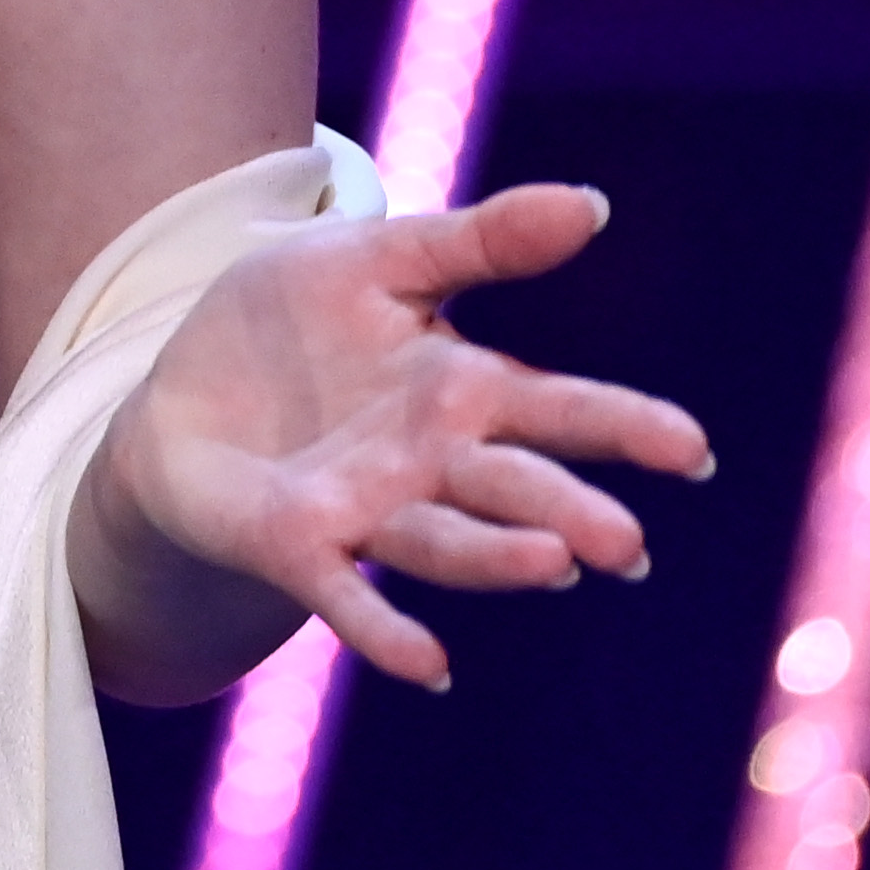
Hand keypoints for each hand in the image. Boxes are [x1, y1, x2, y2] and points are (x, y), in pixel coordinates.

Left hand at [82, 183, 709, 693]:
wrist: (177, 381)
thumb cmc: (292, 321)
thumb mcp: (377, 257)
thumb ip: (479, 241)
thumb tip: (592, 204)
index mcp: (460, 388)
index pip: (557, 408)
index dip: (624, 428)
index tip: (692, 451)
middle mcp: (429, 463)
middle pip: (511, 487)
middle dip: (566, 512)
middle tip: (627, 545)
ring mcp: (366, 511)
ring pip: (441, 541)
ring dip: (494, 559)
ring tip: (553, 565)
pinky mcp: (296, 547)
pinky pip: (345, 595)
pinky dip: (385, 631)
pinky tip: (429, 665)